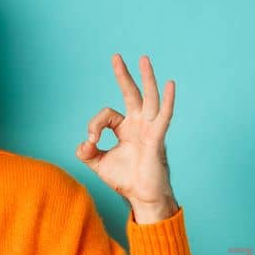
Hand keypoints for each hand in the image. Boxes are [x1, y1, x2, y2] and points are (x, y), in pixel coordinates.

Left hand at [75, 53, 178, 222]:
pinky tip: (170, 85)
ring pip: (149, 99)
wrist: (142, 197)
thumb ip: (87, 151)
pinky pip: (163, 116)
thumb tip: (84, 143)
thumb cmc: (126, 180)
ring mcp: (149, 130)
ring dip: (146, 78)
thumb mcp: (99, 163)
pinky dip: (168, 101)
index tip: (91, 141)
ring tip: (143, 59)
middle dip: (123, 75)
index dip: (95, 125)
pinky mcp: (157, 139)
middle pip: (131, 94)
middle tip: (115, 56)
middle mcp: (139, 125)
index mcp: (126, 128)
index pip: (107, 114)